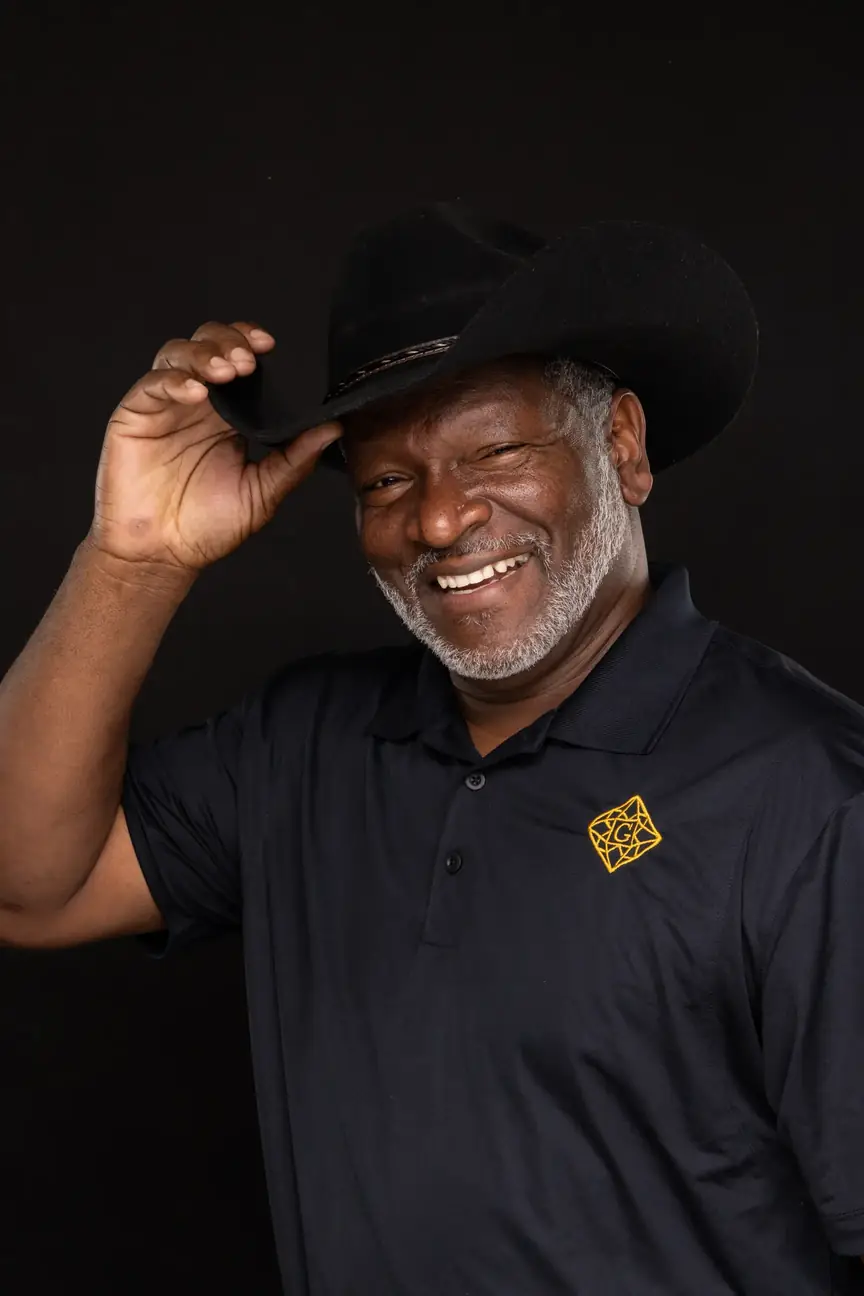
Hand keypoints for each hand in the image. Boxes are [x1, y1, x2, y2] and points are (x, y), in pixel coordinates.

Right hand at [88, 321, 340, 573]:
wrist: (164, 555)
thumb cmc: (207, 527)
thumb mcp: (262, 492)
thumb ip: (295, 459)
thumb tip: (332, 429)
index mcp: (230, 415)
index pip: (239, 360)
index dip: (250, 342)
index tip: (270, 346)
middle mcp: (198, 403)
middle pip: (208, 344)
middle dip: (229, 342)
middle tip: (248, 361)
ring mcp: (165, 406)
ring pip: (178, 355)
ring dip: (204, 355)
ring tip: (225, 372)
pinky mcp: (135, 415)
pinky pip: (151, 385)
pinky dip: (174, 382)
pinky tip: (195, 394)